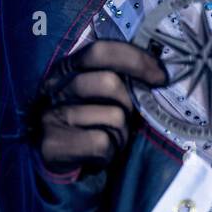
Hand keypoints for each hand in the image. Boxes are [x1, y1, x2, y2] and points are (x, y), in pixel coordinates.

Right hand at [33, 38, 166, 174]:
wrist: (54, 160)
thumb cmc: (87, 122)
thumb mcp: (97, 94)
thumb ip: (118, 77)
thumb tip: (161, 73)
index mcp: (66, 68)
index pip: (100, 51)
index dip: (135, 59)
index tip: (162, 75)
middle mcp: (54, 87)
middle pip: (109, 83)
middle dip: (129, 103)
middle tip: (127, 118)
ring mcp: (49, 115)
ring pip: (113, 116)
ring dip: (122, 133)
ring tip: (111, 138)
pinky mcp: (51, 144)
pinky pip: (102, 143)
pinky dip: (110, 152)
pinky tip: (99, 154)